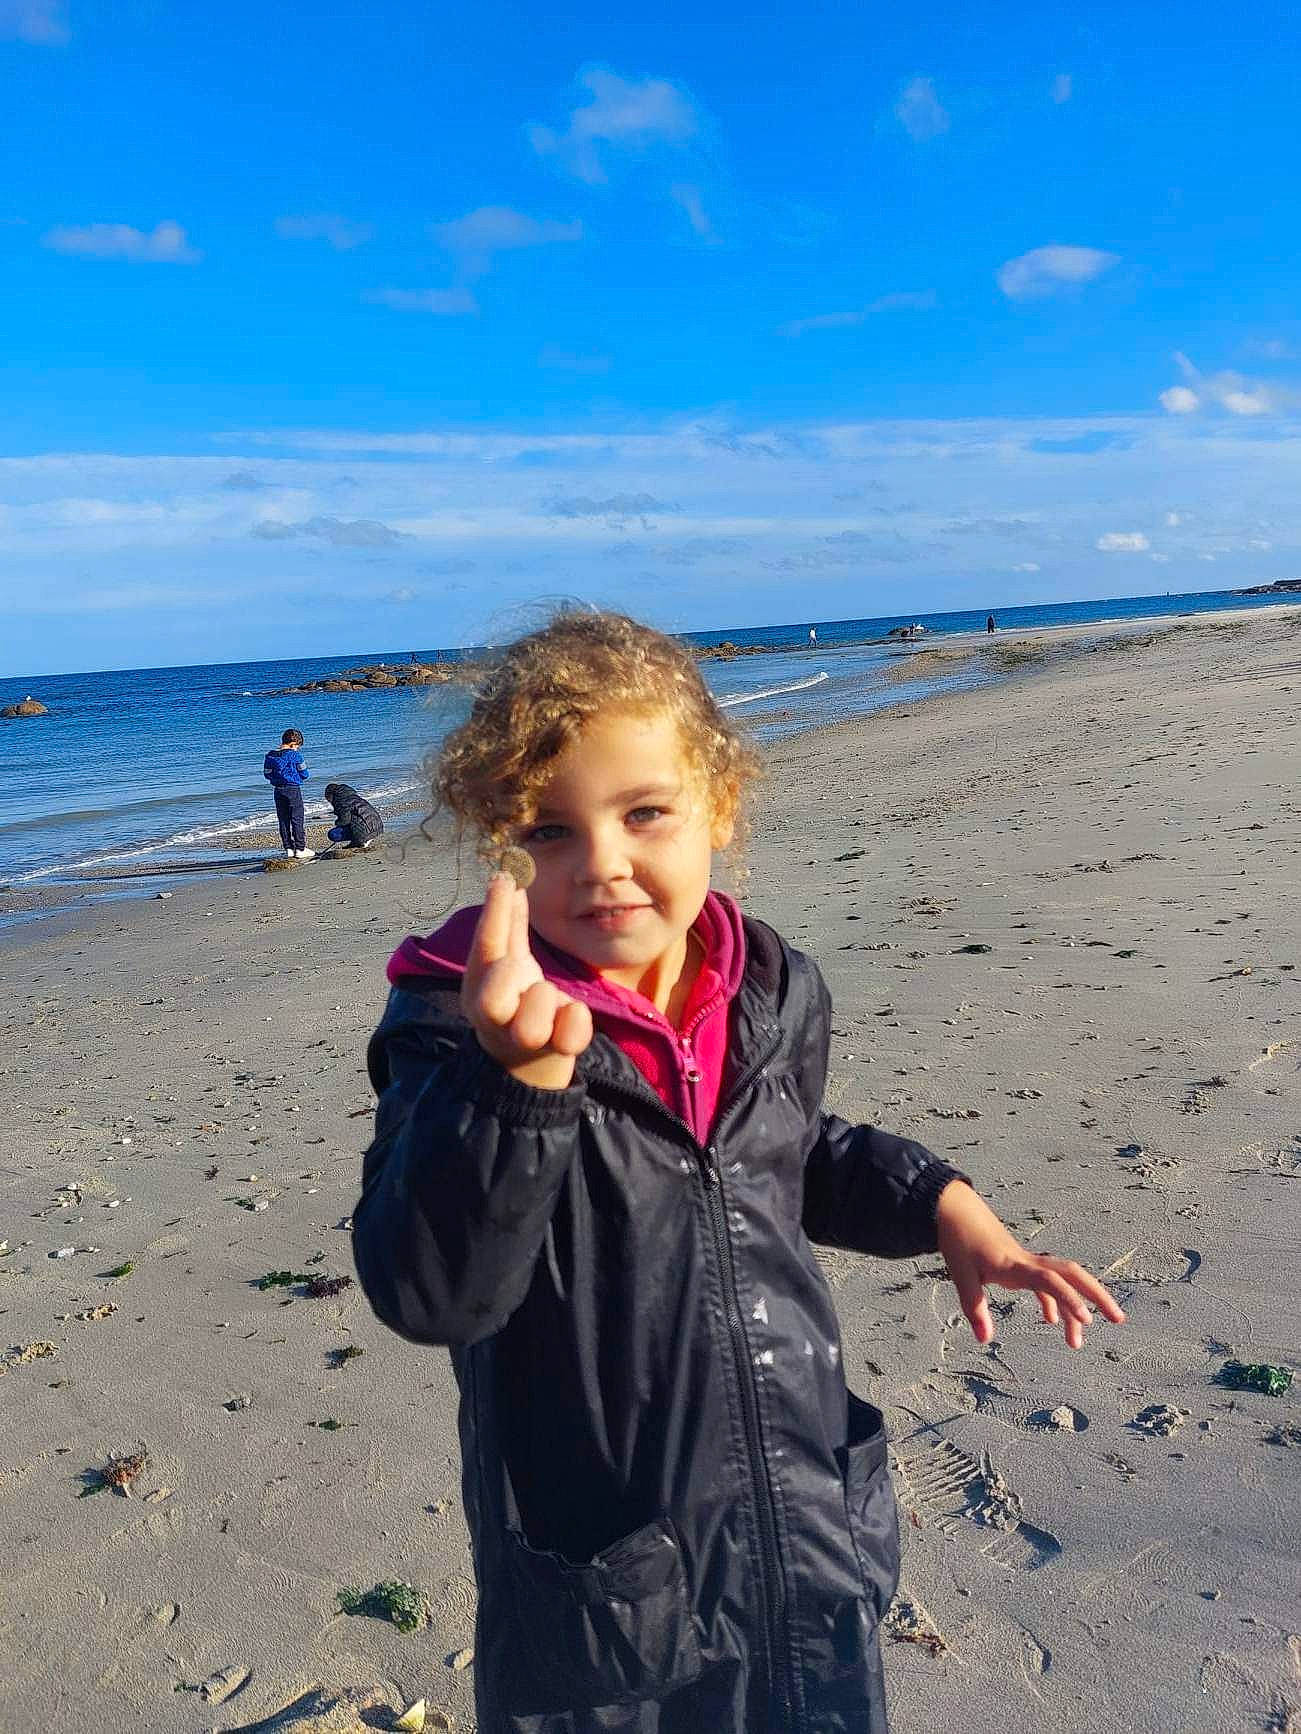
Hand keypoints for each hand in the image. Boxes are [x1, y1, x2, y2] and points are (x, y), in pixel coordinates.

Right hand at [462, 874, 593, 1089]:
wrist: (526, 1068)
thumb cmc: (517, 1006)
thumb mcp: (508, 966)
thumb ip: (507, 928)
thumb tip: (509, 880)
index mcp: (480, 990)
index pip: (485, 947)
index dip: (495, 912)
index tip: (505, 877)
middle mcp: (495, 1017)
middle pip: (495, 991)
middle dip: (509, 974)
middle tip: (518, 967)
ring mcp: (523, 1038)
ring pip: (534, 1017)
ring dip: (545, 1001)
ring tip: (545, 999)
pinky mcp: (555, 1053)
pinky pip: (571, 1032)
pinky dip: (575, 1020)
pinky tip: (573, 1013)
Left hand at [935, 1180, 1124, 1350]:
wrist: (956, 1209)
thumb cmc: (959, 1240)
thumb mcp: (962, 1274)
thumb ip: (974, 1307)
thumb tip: (985, 1339)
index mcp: (1016, 1265)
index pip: (1050, 1281)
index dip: (1069, 1299)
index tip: (1086, 1320)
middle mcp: (1029, 1262)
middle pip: (1073, 1275)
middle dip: (1097, 1295)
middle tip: (1119, 1319)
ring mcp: (1028, 1263)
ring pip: (1063, 1282)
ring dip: (1075, 1307)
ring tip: (1077, 1342)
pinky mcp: (1021, 1266)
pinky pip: (1046, 1285)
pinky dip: (1053, 1302)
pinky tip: (1051, 1321)